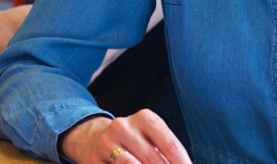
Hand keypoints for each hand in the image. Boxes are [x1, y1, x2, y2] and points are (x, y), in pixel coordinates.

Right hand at [60, 110, 190, 163]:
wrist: (98, 138)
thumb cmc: (135, 142)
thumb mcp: (151, 139)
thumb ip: (166, 152)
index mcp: (145, 118)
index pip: (170, 145)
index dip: (182, 163)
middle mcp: (124, 126)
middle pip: (152, 158)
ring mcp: (107, 142)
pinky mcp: (94, 159)